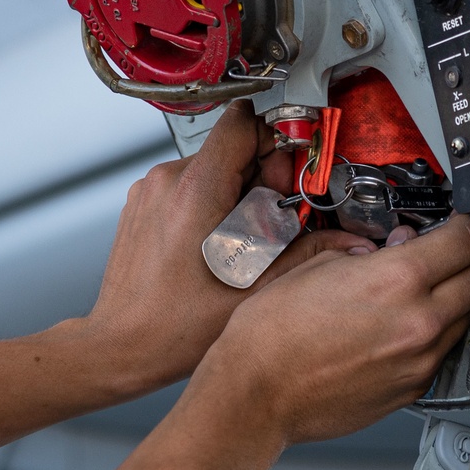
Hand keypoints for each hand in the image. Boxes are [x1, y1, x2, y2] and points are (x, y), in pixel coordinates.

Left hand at [82, 100, 375, 397]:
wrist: (122, 345)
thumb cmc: (173, 328)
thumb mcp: (255, 291)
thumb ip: (306, 252)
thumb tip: (347, 239)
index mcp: (196, 191)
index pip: (243, 123)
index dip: (275, 142)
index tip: (287, 176)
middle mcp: (167, 181)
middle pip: (232, 149)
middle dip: (261, 180)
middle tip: (270, 224)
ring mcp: (151, 191)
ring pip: (212, 168)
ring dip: (236, 195)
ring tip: (240, 242)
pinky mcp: (144, 203)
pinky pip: (190, 186)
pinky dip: (211, 205)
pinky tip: (215, 245)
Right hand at [194, 215, 469, 445]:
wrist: (255, 394)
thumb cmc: (271, 334)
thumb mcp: (315, 266)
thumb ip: (367, 253)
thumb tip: (395, 248)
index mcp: (397, 280)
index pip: (466, 240)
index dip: (463, 226)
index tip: (455, 226)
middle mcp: (420, 322)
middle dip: (465, 261)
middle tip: (441, 255)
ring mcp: (420, 361)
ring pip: (465, 318)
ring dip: (451, 300)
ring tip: (416, 293)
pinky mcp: (413, 390)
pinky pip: (441, 352)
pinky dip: (432, 335)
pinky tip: (399, 328)